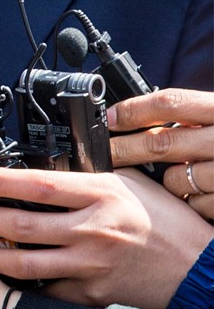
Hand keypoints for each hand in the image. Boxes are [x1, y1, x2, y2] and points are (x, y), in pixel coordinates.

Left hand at [0, 166, 213, 308]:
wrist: (198, 272)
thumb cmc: (167, 224)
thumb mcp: (130, 184)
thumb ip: (91, 176)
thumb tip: (53, 166)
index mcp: (101, 195)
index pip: (39, 185)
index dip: (2, 180)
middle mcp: (92, 231)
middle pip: (22, 224)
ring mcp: (89, 266)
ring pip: (25, 262)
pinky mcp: (90, 294)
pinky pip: (47, 288)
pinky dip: (24, 282)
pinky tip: (7, 274)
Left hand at [108, 88, 213, 221]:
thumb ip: (193, 118)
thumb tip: (136, 118)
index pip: (170, 103)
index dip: (134, 110)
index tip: (110, 118)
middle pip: (162, 142)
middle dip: (126, 149)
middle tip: (107, 153)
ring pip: (176, 180)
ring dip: (167, 182)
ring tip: (179, 177)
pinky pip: (197, 205)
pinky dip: (193, 203)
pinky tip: (202, 196)